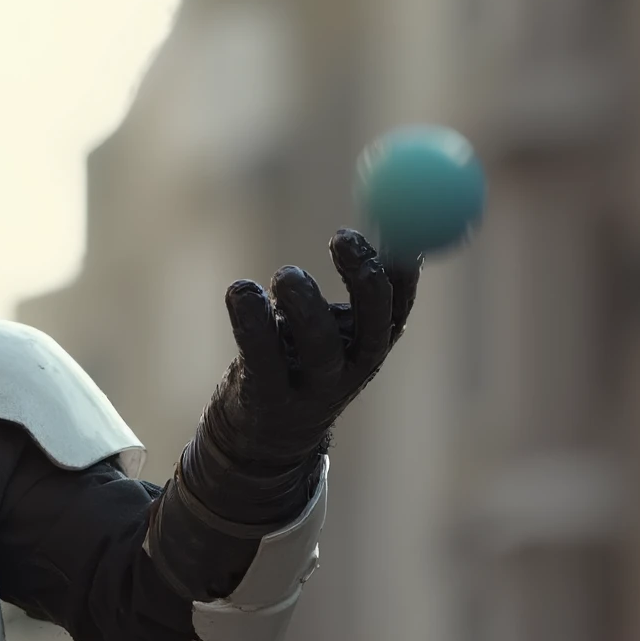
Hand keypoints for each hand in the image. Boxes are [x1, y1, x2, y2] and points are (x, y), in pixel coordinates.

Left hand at [196, 229, 417, 487]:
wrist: (264, 436)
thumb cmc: (303, 360)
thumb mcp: (338, 323)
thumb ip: (359, 271)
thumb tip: (386, 204)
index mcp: (373, 343)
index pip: (400, 302)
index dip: (399, 262)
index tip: (387, 219)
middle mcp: (352, 369)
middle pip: (371, 324)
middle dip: (362, 277)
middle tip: (341, 236)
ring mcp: (312, 389)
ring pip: (318, 344)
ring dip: (303, 301)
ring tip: (284, 276)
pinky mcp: (267, 399)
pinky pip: (262, 356)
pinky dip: (250, 317)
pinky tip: (239, 292)